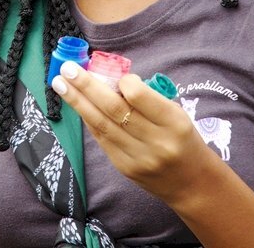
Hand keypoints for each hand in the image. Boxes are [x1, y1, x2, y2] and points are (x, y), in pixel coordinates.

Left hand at [51, 62, 211, 205]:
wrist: (192, 183)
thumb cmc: (183, 139)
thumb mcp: (177, 114)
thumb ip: (148, 100)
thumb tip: (112, 79)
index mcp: (174, 122)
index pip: (140, 97)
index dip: (123, 81)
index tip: (118, 75)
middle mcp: (155, 141)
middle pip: (114, 109)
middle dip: (87, 86)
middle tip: (68, 69)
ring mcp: (138, 157)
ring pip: (102, 124)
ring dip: (78, 102)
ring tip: (60, 84)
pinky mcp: (124, 168)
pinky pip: (102, 139)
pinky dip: (88, 119)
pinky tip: (77, 105)